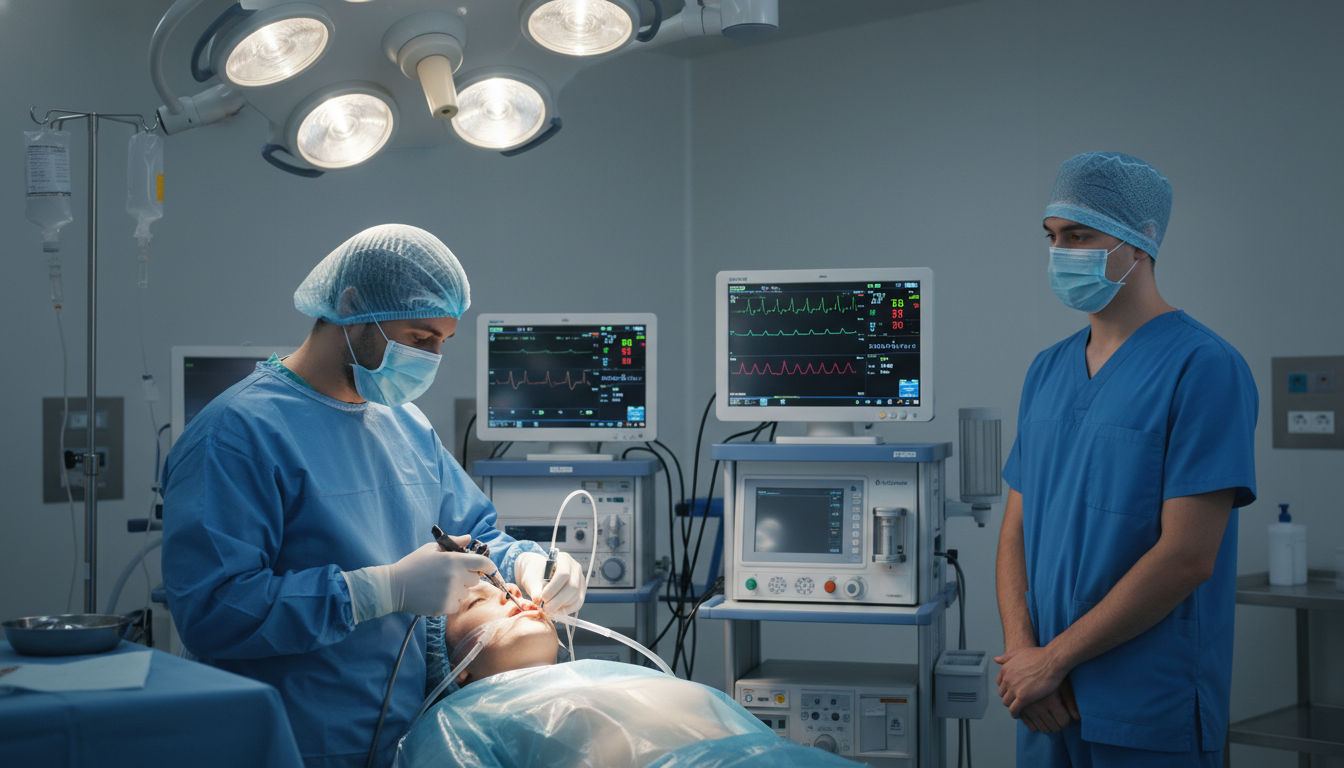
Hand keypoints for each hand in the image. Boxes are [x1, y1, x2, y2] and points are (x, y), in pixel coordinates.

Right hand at [342, 539, 494, 621]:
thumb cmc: (413, 564)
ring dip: (457, 590)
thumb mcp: (432, 549)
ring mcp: (451, 593)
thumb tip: (469, 538)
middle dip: (467, 577)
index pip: (483, 563)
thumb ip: (453, 543)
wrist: (395, 586)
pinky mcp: (445, 607)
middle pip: (475, 579)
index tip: (492, 570)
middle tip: (450, 575)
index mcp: (453, 560)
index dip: (490, 567)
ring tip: (438, 586)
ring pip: (465, 593)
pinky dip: (449, 602)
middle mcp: (455, 577)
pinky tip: (435, 596)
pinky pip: (456, 605)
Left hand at [516, 551, 585, 614]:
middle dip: (558, 601)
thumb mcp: (532, 579)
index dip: (553, 588)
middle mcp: (575, 568)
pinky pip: (577, 603)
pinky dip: (566, 610)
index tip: (543, 597)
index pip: (563, 574)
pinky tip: (556, 611)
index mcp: (564, 559)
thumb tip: (539, 601)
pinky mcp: (581, 591)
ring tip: (548, 609)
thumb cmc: (536, 574)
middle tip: (545, 609)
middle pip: (572, 587)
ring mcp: (580, 580)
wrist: (539, 575)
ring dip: (561, 606)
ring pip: (575, 597)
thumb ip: (535, 590)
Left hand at [994, 646, 1067, 717]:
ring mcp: (1014, 689)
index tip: (1012, 691)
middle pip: (1002, 693)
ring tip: (1017, 709)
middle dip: (1008, 697)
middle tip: (1015, 701)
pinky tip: (1018, 715)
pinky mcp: (1023, 698)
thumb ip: (1006, 657)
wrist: (1052, 661)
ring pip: (1006, 702)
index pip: (999, 682)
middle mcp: (1007, 679)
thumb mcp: (1020, 652)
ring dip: (1011, 706)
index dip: (1006, 687)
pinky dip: (1014, 713)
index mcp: (1005, 669)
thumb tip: (995, 659)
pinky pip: (1014, 709)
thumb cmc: (1040, 655)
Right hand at [1016, 679, 1079, 732]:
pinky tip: (1040, 718)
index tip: (1065, 713)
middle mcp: (1037, 705)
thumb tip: (1077, 718)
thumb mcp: (1063, 686)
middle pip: (1054, 728)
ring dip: (1048, 725)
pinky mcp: (1019, 709)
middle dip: (1058, 723)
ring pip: (1043, 729)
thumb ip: (1071, 702)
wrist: (1031, 664)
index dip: (1067, 719)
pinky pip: (1031, 727)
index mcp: (1050, 700)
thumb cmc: (1051, 674)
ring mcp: (1027, 708)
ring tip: (1050, 717)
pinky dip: (1037, 725)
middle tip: (1058, 715)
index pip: (1064, 722)